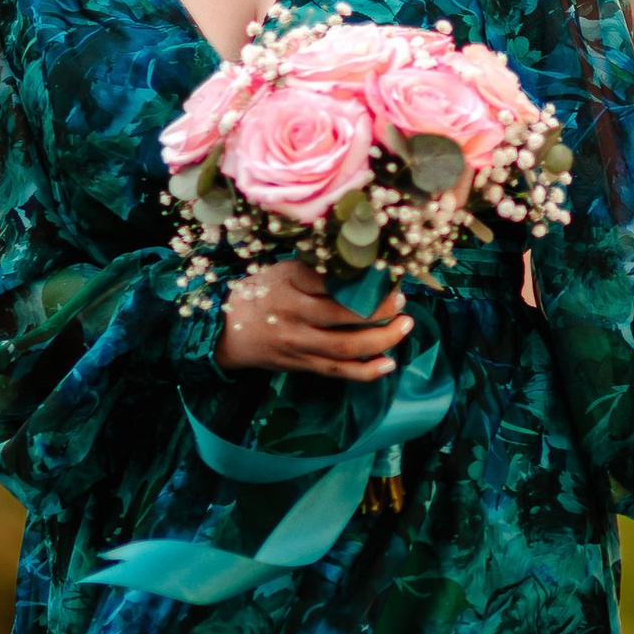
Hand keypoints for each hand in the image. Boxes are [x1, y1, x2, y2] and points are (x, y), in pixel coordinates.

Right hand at [217, 261, 410, 382]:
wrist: (227, 332)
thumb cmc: (262, 293)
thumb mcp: (282, 271)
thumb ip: (317, 269)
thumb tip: (362, 263)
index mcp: (288, 285)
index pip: (330, 280)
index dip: (362, 277)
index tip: (387, 272)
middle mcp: (293, 315)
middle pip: (342, 315)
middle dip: (379, 309)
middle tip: (402, 300)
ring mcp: (298, 344)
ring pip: (345, 346)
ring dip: (381, 338)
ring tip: (406, 326)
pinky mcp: (303, 365)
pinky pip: (338, 371)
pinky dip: (366, 371)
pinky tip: (388, 364)